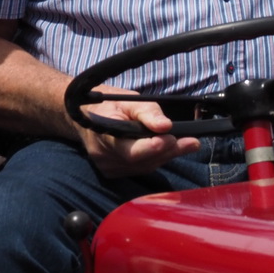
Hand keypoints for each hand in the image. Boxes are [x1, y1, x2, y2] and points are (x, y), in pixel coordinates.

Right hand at [72, 86, 198, 178]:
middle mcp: (104, 156)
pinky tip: (168, 150)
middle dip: (169, 151)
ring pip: (144, 167)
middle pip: (142, 161)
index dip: (153, 147)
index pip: (131, 150)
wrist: (82, 116)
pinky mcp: (113, 173)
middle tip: (191, 142)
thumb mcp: (128, 99)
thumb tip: (166, 126)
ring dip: (166, 156)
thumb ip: (148, 112)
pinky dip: (156, 159)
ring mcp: (108, 168)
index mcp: (103, 134)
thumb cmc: (107, 104)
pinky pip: (140, 169)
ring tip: (186, 144)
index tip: (173, 138)